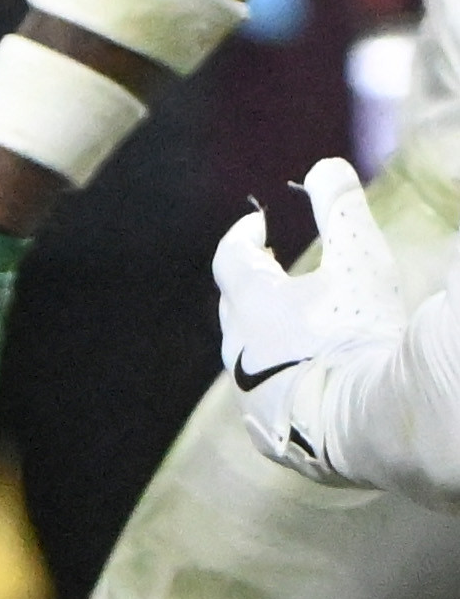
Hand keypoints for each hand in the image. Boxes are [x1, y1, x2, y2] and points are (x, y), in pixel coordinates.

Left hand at [219, 158, 456, 493]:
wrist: (366, 421)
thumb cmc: (359, 333)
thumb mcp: (359, 263)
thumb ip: (342, 210)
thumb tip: (325, 165)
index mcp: (249, 304)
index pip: (230, 259)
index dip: (243, 239)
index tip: (258, 228)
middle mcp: (238, 350)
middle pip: (234, 308)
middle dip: (250, 285)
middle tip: (270, 270)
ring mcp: (250, 395)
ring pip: (250, 356)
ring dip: (267, 337)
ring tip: (291, 326)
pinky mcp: (270, 433)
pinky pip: (266, 400)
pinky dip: (282, 382)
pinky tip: (301, 384)